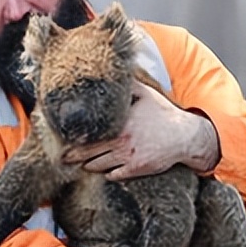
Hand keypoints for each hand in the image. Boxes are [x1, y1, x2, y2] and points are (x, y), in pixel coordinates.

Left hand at [62, 81, 218, 180]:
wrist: (183, 136)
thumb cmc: (163, 114)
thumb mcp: (145, 94)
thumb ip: (128, 85)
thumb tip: (115, 71)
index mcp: (119, 122)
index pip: (88, 133)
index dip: (73, 138)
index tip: (62, 140)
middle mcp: (120, 141)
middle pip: (87, 153)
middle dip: (72, 157)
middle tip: (61, 158)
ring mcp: (127, 157)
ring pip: (97, 166)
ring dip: (87, 165)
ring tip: (78, 164)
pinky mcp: (135, 169)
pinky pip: (113, 175)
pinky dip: (105, 173)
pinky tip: (102, 170)